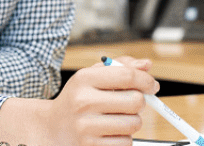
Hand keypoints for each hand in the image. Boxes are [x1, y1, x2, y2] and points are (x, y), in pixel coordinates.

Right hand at [0, 56, 159, 145]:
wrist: (51, 128)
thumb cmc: (78, 99)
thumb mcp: (92, 76)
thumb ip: (121, 66)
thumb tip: (147, 65)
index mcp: (84, 79)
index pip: (128, 76)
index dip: (147, 81)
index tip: (152, 86)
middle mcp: (83, 102)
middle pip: (135, 101)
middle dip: (140, 102)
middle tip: (130, 102)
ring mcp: (86, 127)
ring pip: (134, 124)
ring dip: (132, 121)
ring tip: (117, 117)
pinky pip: (125, 142)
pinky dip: (123, 138)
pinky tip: (109, 131)